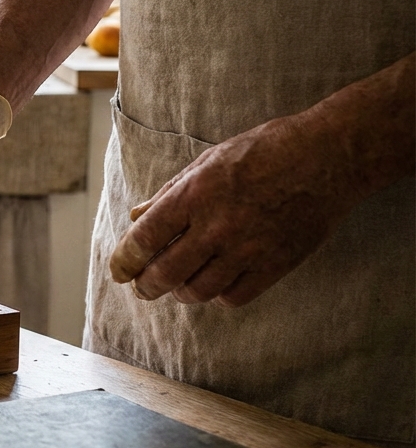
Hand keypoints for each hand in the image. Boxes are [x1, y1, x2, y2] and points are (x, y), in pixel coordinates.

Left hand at [110, 114, 363, 306]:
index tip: (118, 271)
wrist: (328, 157)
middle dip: (146, 286)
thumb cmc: (263, 151)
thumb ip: (169, 193)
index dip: (124, 261)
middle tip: (142, 287)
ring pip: (198, 291)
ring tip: (180, 284)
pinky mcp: (276, 265)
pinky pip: (234, 297)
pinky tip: (216, 283)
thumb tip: (136, 216)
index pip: (144, 238)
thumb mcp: (207, 161)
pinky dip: (218, 295)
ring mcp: (248, 249)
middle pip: (165, 273)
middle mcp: (217, 226)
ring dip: (181, 292)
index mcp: (195, 195)